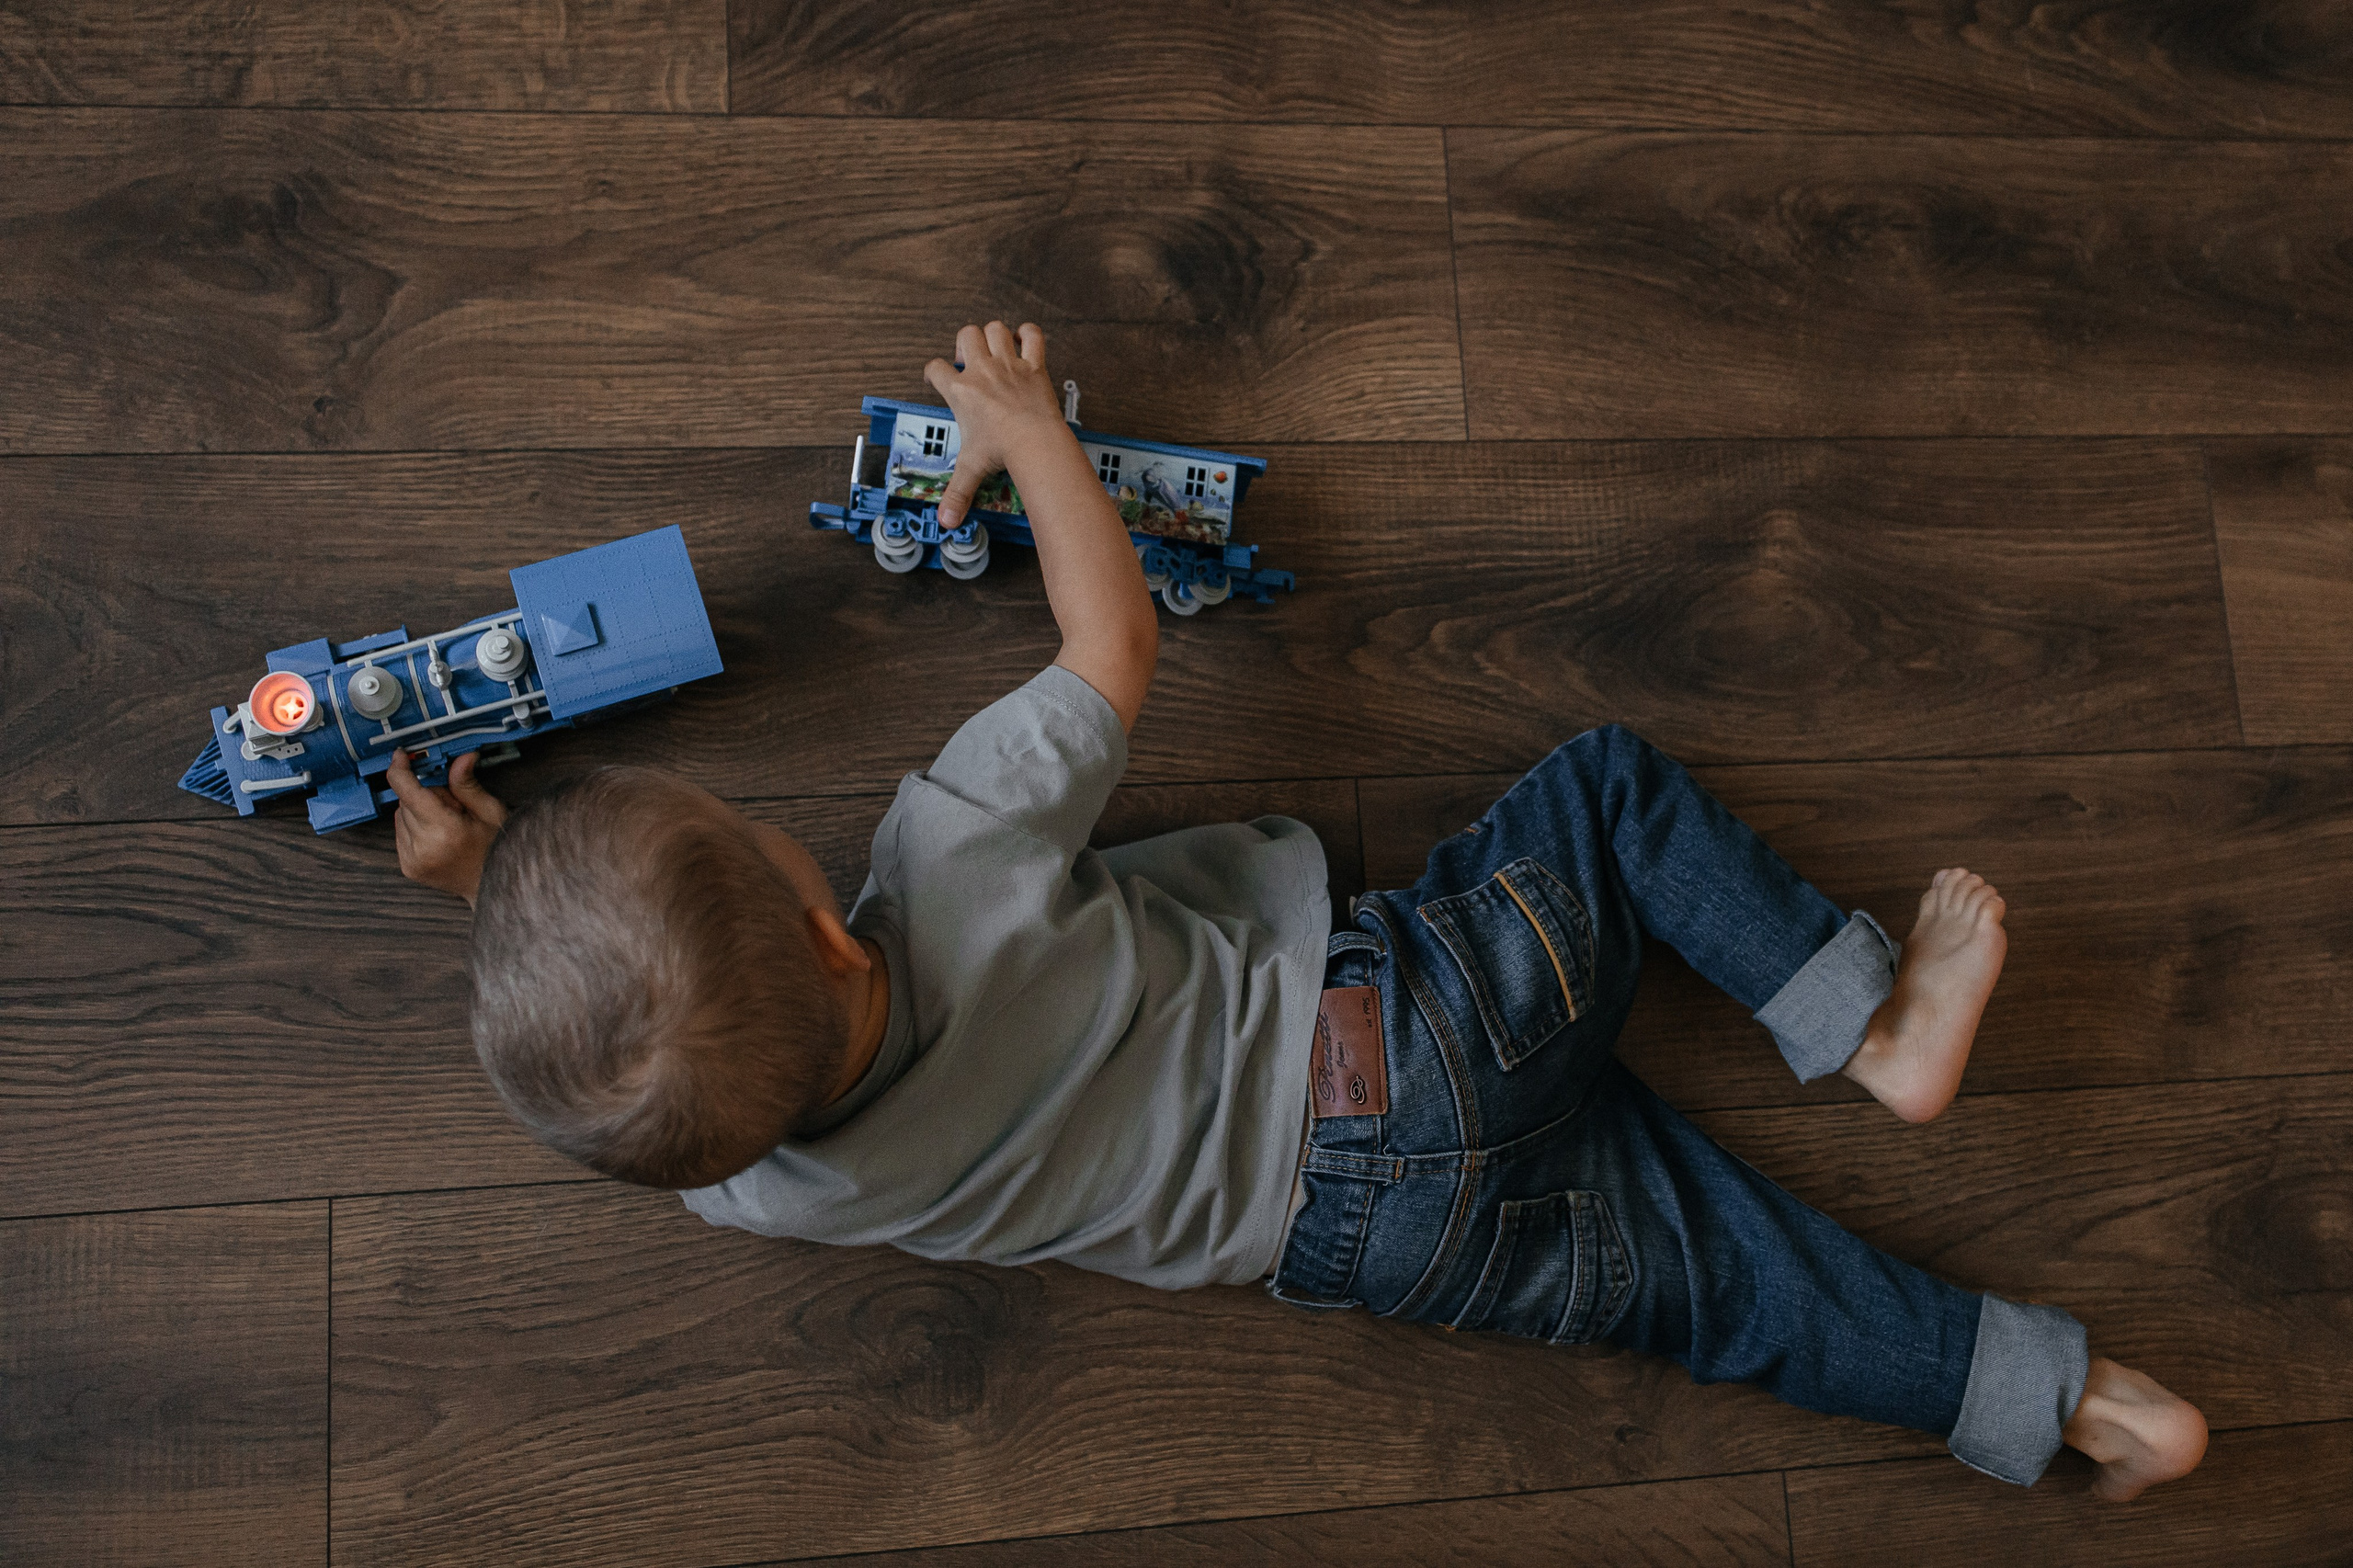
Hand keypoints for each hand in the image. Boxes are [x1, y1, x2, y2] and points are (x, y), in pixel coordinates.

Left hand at [385, 749, 507, 905]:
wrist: (492, 888)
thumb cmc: (497, 851)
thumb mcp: (490, 812)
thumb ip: (467, 785)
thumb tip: (462, 758)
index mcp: (445, 830)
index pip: (408, 791)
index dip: (400, 769)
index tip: (402, 756)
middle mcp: (424, 847)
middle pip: (405, 801)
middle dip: (425, 795)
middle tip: (453, 808)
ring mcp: (413, 860)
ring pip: (400, 815)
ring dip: (418, 812)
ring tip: (447, 825)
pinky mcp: (407, 867)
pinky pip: (400, 832)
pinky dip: (415, 828)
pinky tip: (437, 837)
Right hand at [923, 321, 1066, 526]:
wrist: (1034, 440)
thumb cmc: (1002, 450)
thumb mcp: (971, 469)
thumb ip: (956, 493)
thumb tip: (945, 521)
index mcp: (960, 391)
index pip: (936, 368)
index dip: (933, 371)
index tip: (936, 376)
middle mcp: (982, 371)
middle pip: (965, 334)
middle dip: (964, 343)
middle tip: (969, 360)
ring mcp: (1008, 365)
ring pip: (995, 329)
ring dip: (993, 334)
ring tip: (995, 349)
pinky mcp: (1034, 365)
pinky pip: (1033, 335)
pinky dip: (1029, 334)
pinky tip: (1025, 341)